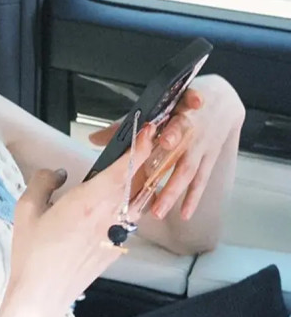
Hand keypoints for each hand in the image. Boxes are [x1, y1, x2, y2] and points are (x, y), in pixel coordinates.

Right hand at [6, 125, 156, 316]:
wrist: (43, 294)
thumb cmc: (32, 253)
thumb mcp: (27, 210)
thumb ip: (42, 183)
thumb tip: (56, 173)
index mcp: (88, 202)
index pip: (122, 170)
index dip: (139, 148)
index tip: (147, 131)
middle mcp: (108, 217)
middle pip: (137, 183)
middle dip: (145, 160)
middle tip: (148, 141)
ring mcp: (114, 235)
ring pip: (137, 202)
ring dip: (141, 183)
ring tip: (138, 168)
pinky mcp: (114, 249)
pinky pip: (130, 221)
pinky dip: (132, 206)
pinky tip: (123, 202)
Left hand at [90, 76, 244, 222]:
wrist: (222, 103)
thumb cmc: (183, 106)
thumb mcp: (158, 107)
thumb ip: (125, 125)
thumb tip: (94, 139)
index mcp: (177, 109)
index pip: (178, 111)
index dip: (176, 121)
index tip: (165, 133)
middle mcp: (192, 127)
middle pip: (183, 140)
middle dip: (172, 153)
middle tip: (157, 172)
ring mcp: (202, 145)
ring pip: (188, 168)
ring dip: (174, 189)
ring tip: (159, 209)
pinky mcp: (209, 159)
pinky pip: (201, 181)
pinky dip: (193, 198)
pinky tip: (184, 214)